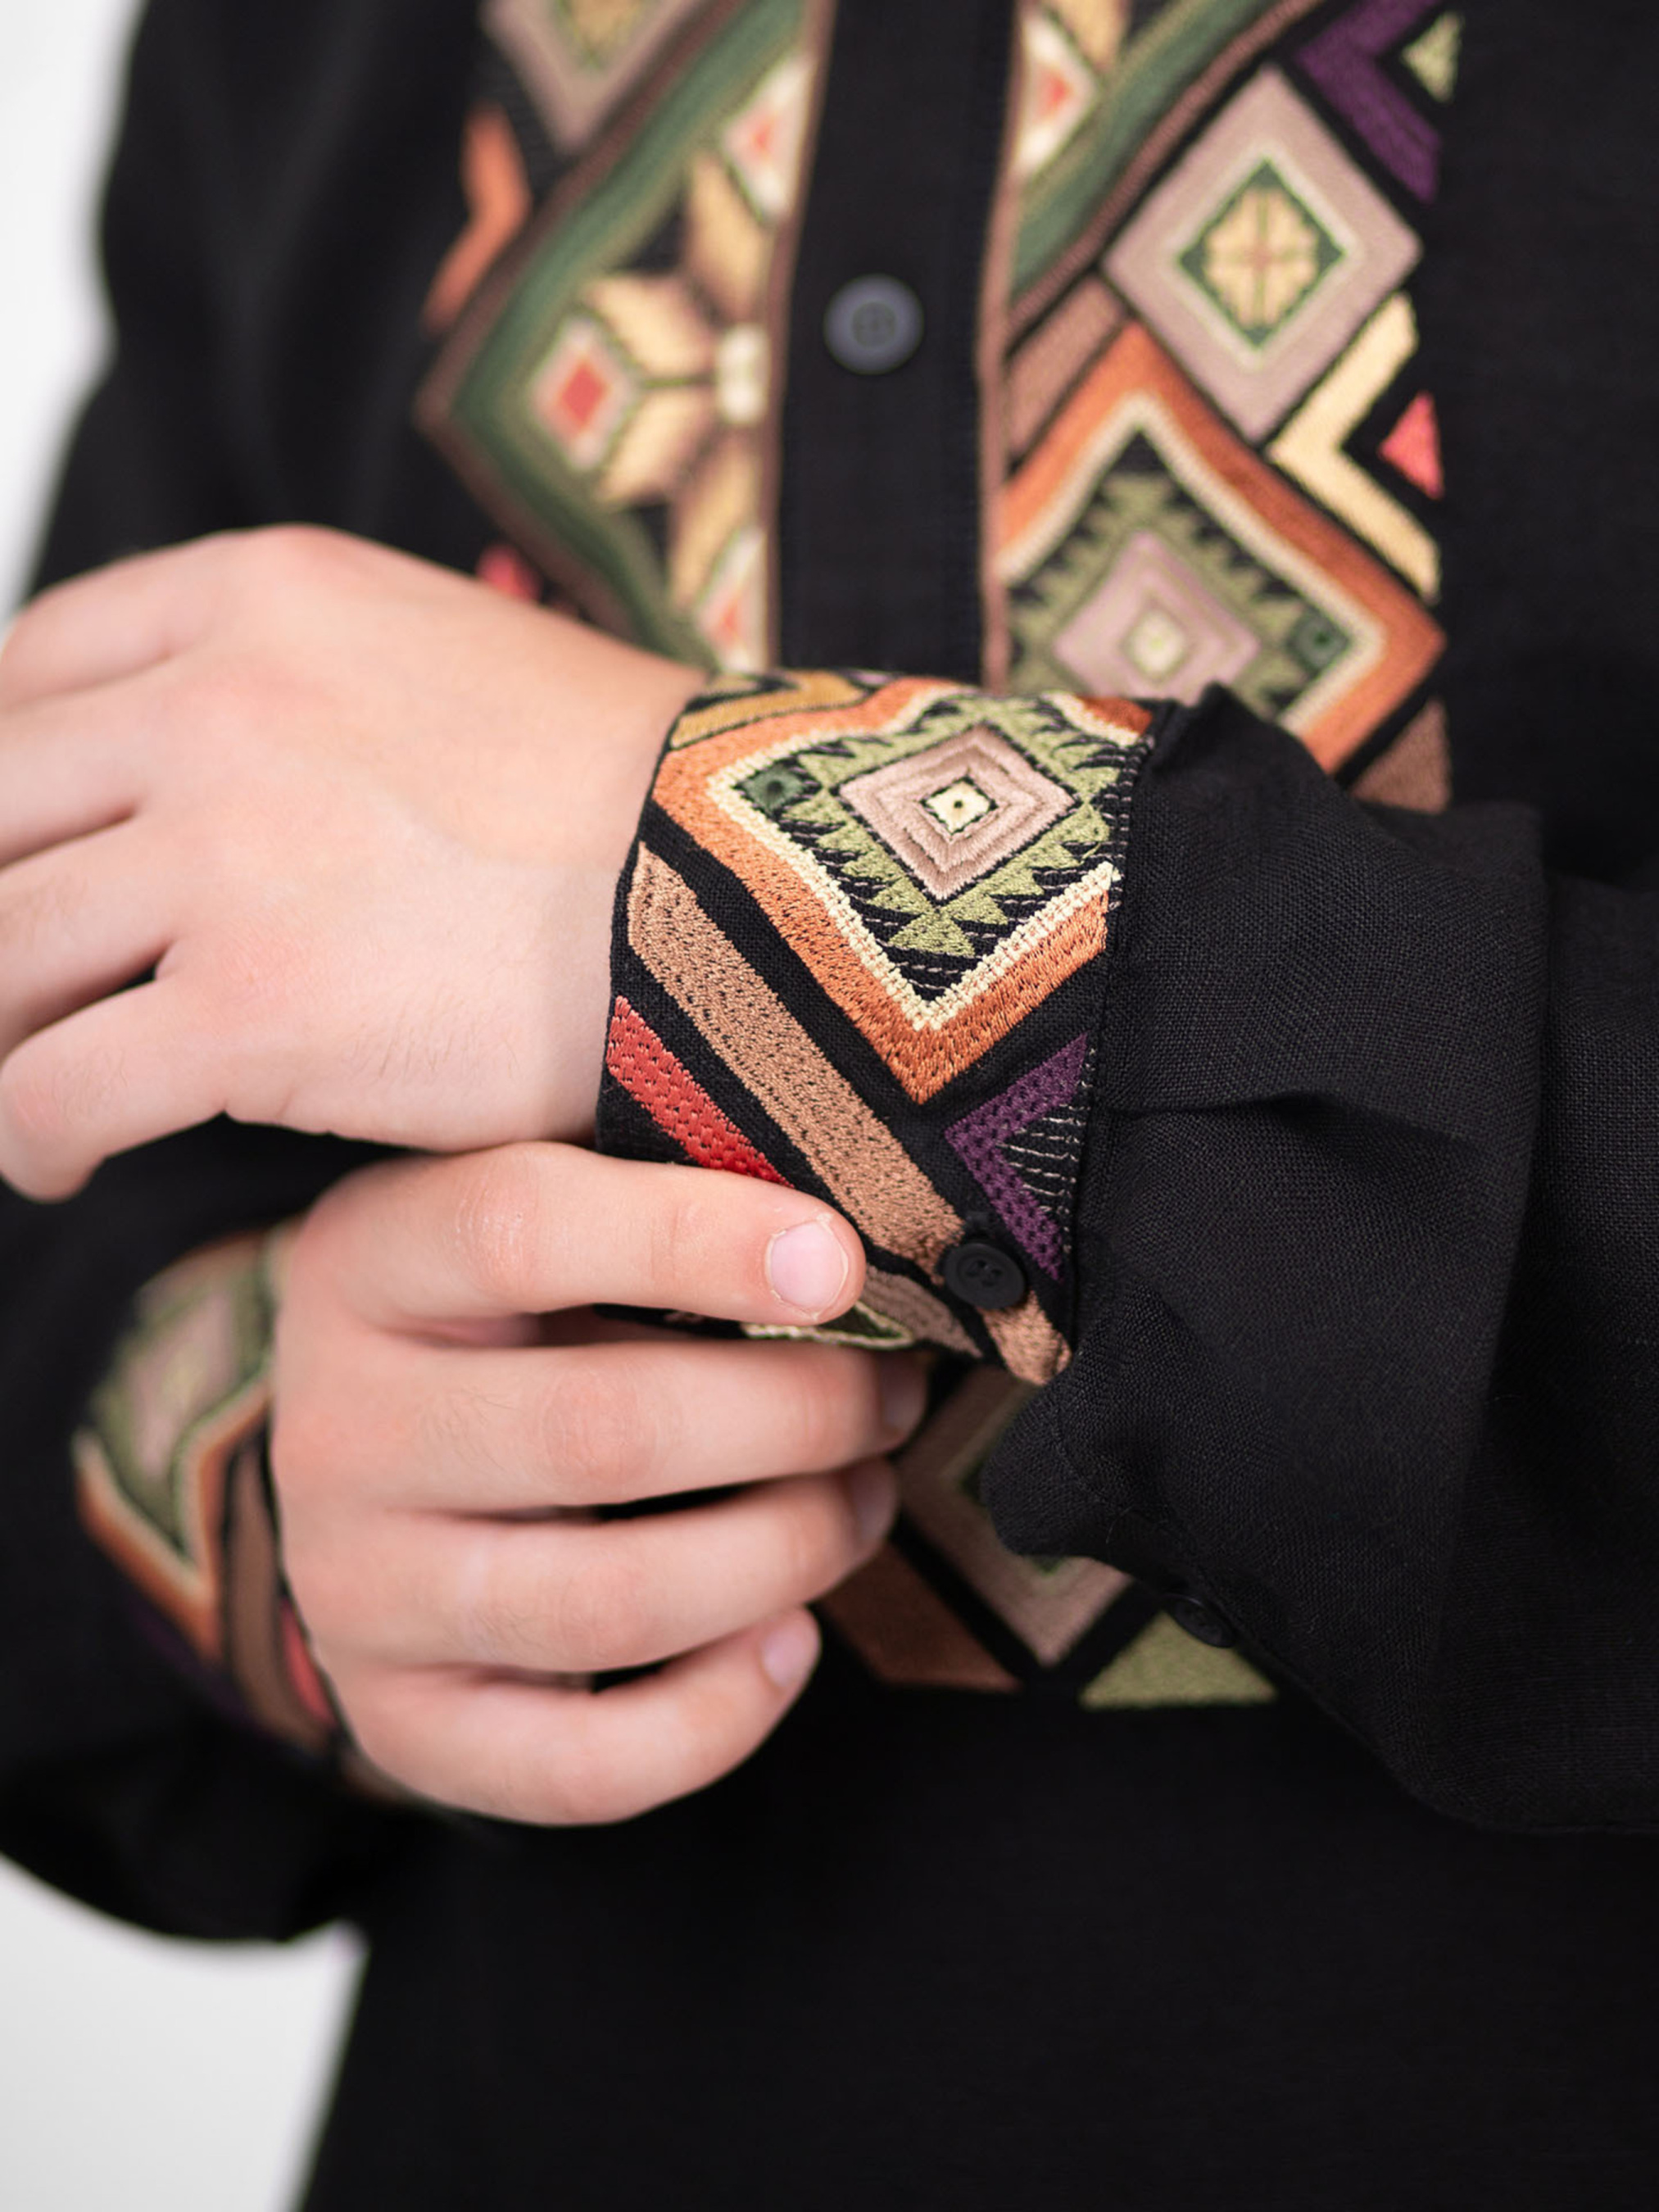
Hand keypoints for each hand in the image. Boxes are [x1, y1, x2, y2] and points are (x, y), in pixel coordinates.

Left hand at [0, 527, 699, 1196]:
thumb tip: (233, 760)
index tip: (20, 853)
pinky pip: (56, 1085)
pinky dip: (29, 1136)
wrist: (757, 899)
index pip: (34, 667)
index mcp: (265, 596)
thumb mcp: (459, 656)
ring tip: (24, 1086)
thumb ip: (319, 682)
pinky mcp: (251, 1010)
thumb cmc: (646, 804)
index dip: (3, 777)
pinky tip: (59, 1164)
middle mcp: (216, 704)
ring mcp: (224, 854)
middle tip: (14, 984)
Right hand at [272, 1143, 921, 1823]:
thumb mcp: (543, 1198)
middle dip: (797, 1417)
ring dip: (786, 1553)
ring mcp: (357, 1591)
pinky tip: (790, 1639)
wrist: (368, 1449)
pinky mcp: (402, 1721)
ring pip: (608, 1603)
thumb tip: (847, 1221)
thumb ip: (656, 1176)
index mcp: (369, 1260)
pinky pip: (580, 1766)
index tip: (843, 1259)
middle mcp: (336, 1431)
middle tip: (889, 1393)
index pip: (520, 1229)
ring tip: (862, 1501)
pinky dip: (719, 1715)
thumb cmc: (511, 1302)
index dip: (696, 1240)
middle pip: (598, 1432)